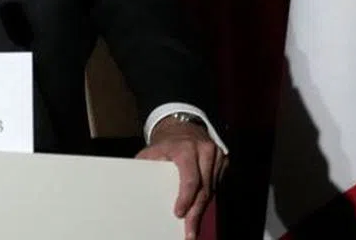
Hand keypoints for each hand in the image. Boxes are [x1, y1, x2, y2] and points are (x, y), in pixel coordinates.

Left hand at [136, 118, 226, 239]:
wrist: (183, 125)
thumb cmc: (166, 142)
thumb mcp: (153, 149)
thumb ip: (145, 165)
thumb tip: (131, 184)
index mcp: (186, 149)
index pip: (190, 179)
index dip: (185, 199)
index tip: (179, 214)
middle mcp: (205, 151)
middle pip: (204, 189)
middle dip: (196, 214)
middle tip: (190, 233)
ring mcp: (217, 156)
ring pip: (212, 190)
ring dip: (202, 209)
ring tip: (193, 227)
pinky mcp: (224, 162)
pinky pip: (217, 186)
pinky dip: (207, 199)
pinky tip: (199, 211)